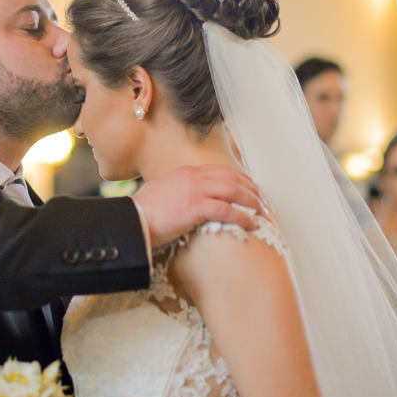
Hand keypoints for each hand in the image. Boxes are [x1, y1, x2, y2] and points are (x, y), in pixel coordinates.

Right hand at [133, 164, 262, 248]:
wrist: (131, 220)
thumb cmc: (143, 213)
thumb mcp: (163, 193)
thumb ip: (180, 192)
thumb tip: (188, 202)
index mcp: (186, 172)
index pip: (221, 171)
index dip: (241, 180)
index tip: (252, 190)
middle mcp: (194, 176)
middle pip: (232, 178)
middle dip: (252, 190)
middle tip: (264, 203)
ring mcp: (195, 190)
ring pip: (234, 190)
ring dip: (252, 202)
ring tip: (263, 213)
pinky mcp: (196, 206)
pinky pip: (227, 210)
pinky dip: (243, 217)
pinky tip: (252, 224)